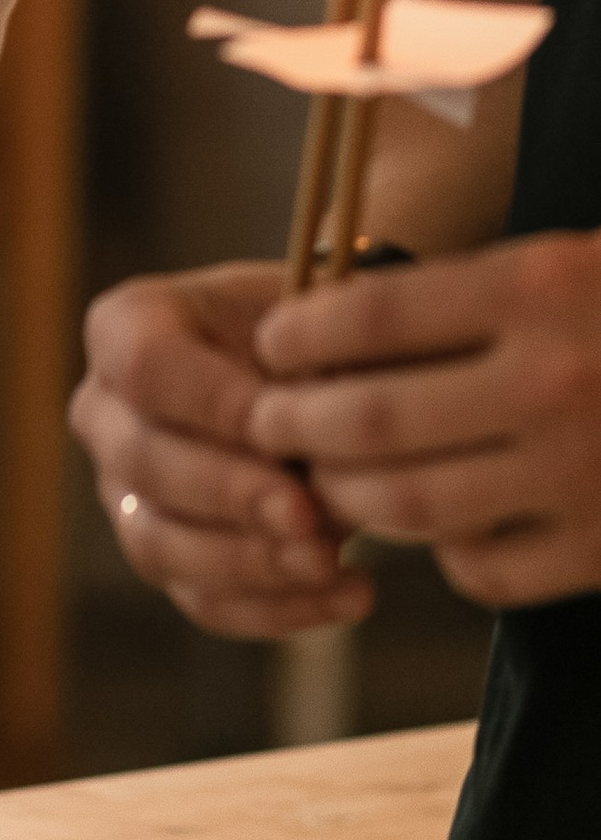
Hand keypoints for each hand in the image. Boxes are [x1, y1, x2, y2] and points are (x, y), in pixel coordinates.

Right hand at [70, 264, 371, 637]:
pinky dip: (280, 608)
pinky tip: (351, 593)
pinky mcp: (165, 559)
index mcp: (125, 327)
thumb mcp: (317, 320)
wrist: (321, 382)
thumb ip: (312, 360)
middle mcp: (105, 412)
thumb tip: (317, 424)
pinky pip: (203, 600)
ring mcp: (124, 492)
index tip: (290, 424)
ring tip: (330, 562)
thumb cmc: (317, 336)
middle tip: (307, 514)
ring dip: (249, 561)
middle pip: (144, 462)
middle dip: (232, 495)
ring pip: (160, 543)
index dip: (214, 403)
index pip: (145, 366)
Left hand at [251, 234, 600, 608]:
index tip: (271, 346)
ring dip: (349, 497)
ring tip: (326, 481)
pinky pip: (482, 571)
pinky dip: (442, 556)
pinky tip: (438, 530)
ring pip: (408, 503)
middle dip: (295, 427)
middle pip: (368, 419)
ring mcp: (581, 474)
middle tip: (269, 425)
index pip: (372, 315)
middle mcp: (554, 380)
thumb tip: (334, 325)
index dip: (300, 336)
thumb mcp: (571, 268)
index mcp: (542, 286)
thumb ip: (471, 294)